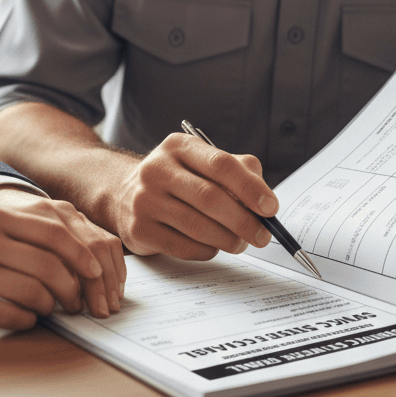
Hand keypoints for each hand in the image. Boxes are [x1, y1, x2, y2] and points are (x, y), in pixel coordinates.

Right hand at [0, 186, 125, 316]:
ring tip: (52, 310)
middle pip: (49, 264)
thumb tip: (65, 245)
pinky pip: (8, 315)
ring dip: (51, 306)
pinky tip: (26, 318)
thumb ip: (16, 226)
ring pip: (32, 291)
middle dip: (72, 286)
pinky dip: (26, 320)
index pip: (52, 231)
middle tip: (77, 299)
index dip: (80, 253)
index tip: (94, 271)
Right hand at [107, 133, 277, 259]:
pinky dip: (207, 250)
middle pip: (210, 197)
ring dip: (228, 239)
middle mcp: (157, 169)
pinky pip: (183, 247)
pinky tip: (215, 247)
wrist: (125, 193)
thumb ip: (237, 170)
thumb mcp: (202, 162)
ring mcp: (145, 200)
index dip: (250, 187)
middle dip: (244, 220)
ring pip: (197, 225)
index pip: (220, 164)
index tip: (271, 208)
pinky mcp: (140, 230)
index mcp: (178, 146)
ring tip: (241, 243)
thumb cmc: (178, 179)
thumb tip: (265, 197)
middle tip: (263, 235)